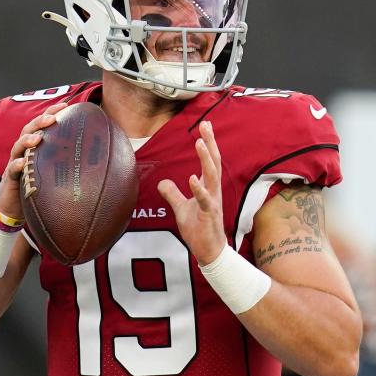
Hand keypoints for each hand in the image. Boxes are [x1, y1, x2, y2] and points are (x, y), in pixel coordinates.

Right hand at [0, 103, 67, 219]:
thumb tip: (97, 160)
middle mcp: (23, 151)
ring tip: (38, 138)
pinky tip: (23, 163)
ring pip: (18, 146)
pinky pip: (12, 169)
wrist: (14, 207)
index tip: (65, 106)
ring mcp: (15, 162)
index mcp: (35, 147)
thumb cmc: (37, 186)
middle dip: (40, 122)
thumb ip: (66, 163)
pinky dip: (17, 165)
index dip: (51, 113)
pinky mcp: (10, 178)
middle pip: (29, 130)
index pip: (42, 125)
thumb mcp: (53, 172)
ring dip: (27, 140)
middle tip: (52, 118)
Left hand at [157, 120, 226, 264]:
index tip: (205, 124)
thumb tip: (162, 182)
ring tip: (199, 143)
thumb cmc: (198, 229)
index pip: (209, 161)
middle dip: (210, 143)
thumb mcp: (181, 209)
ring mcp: (213, 202)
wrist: (209, 251)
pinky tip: (192, 178)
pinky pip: (204, 200)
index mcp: (208, 187)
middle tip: (206, 125)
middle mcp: (213, 191)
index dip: (207, 143)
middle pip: (214, 162)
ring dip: (205, 159)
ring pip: (211, 176)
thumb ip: (172, 194)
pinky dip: (198, 189)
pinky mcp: (209, 214)